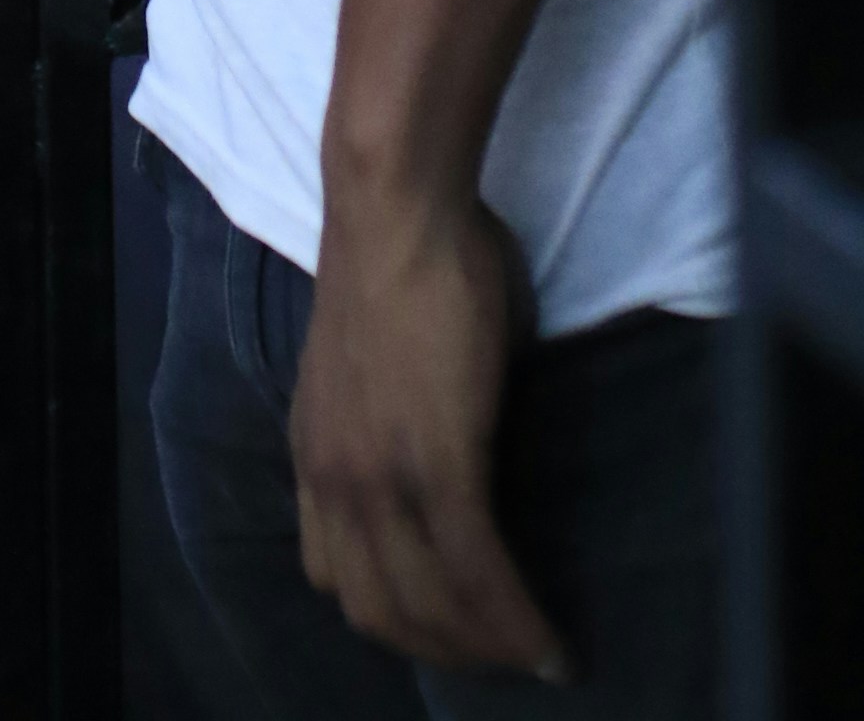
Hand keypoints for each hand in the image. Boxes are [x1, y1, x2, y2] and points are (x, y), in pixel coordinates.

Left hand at [290, 188, 571, 678]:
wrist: (396, 206)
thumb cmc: (404, 262)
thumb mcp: (370, 369)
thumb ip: (393, 427)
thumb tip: (442, 451)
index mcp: (313, 455)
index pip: (336, 575)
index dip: (391, 612)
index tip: (445, 621)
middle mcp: (334, 480)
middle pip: (381, 610)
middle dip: (445, 648)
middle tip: (502, 655)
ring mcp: (381, 477)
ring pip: (430, 606)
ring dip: (485, 647)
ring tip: (535, 657)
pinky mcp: (439, 463)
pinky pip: (477, 571)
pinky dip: (515, 620)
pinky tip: (550, 643)